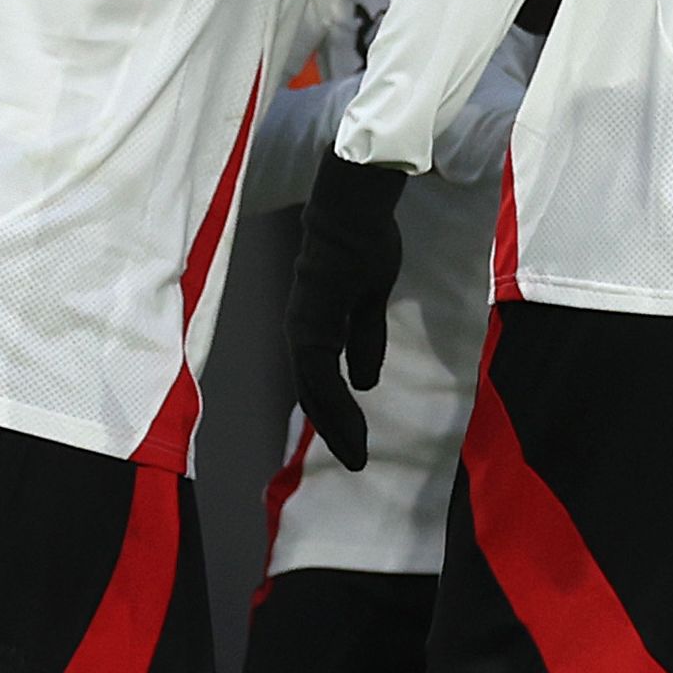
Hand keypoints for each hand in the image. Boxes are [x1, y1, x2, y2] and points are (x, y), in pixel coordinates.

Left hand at [284, 155, 409, 470]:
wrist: (354, 212)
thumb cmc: (363, 245)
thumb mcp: (370, 301)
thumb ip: (365, 339)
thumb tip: (365, 382)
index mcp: (315, 326)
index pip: (319, 383)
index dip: (337, 415)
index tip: (357, 444)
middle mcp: (302, 331)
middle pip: (313, 394)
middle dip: (335, 431)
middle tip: (357, 461)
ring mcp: (304, 327)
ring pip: (314, 390)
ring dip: (335, 426)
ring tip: (357, 455)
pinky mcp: (312, 321)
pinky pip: (320, 372)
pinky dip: (334, 402)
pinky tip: (352, 424)